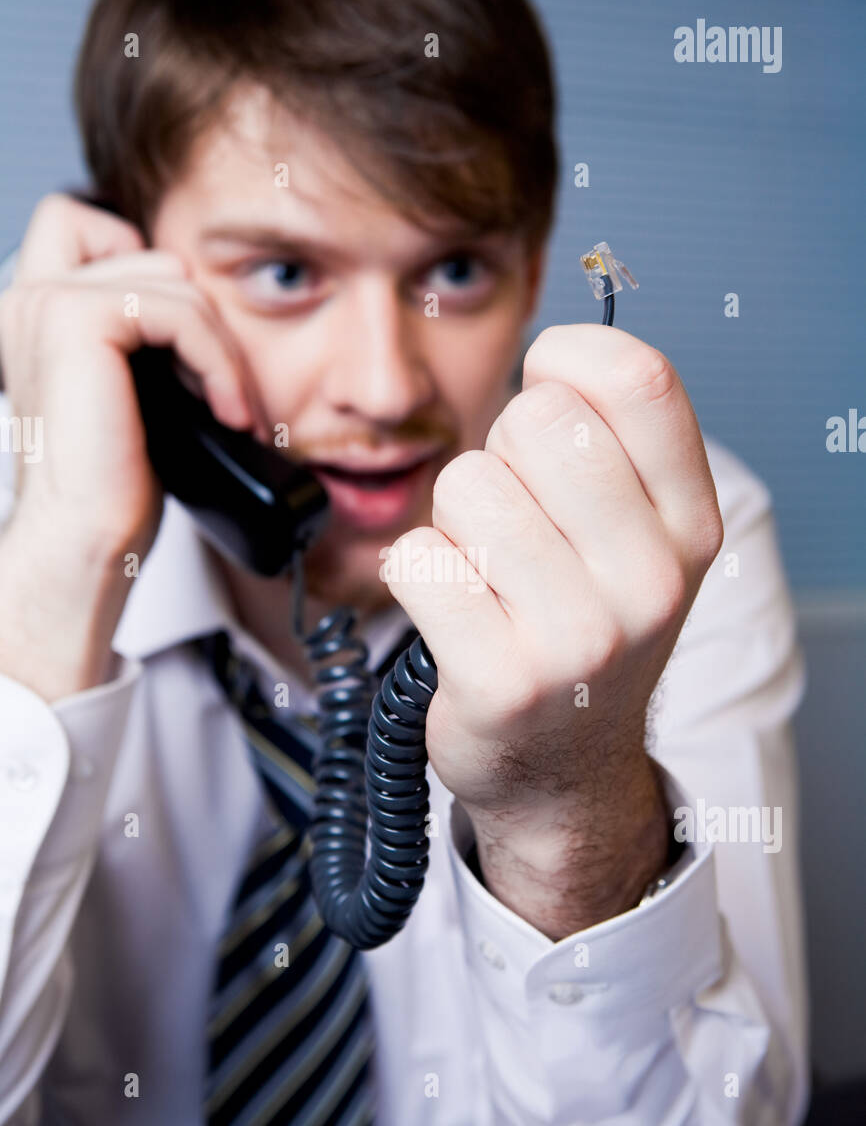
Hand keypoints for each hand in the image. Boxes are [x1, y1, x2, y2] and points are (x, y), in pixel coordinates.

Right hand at [0, 193, 258, 697]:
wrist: (83, 538)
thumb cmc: (106, 486)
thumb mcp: (132, 391)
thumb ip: (147, 335)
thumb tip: (208, 314)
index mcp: (36, 313)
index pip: (91, 227)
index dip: (152, 273)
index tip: (189, 354)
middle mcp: (30, 299)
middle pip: (150, 249)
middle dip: (202, 319)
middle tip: (221, 389)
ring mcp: (48, 303)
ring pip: (176, 281)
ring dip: (221, 350)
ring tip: (231, 409)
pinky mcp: (79, 319)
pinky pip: (181, 311)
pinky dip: (219, 362)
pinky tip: (226, 410)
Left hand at [383, 325, 722, 935]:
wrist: (562, 770)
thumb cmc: (585, 629)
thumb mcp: (640, 539)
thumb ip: (618, 443)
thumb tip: (554, 356)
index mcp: (692, 526)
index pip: (640, 378)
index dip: (568, 360)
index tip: (546, 392)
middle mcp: (651, 580)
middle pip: (536, 419)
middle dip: (502, 454)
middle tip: (515, 524)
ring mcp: (580, 636)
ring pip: (465, 485)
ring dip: (455, 524)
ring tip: (489, 579)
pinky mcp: (501, 680)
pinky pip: (415, 559)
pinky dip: (418, 577)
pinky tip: (458, 617)